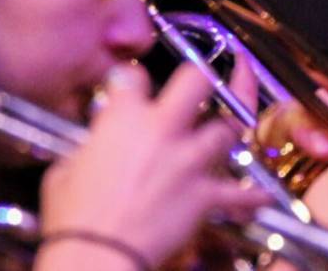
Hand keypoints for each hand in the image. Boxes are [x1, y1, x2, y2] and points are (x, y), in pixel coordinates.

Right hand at [38, 64, 266, 267]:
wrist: (95, 255)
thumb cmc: (74, 217)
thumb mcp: (63, 171)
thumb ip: (87, 148)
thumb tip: (92, 148)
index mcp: (123, 119)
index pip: (131, 77)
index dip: (131, 76)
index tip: (132, 82)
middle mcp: (163, 130)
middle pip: (197, 80)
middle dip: (204, 73)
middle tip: (206, 75)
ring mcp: (189, 161)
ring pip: (229, 127)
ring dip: (235, 124)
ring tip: (241, 116)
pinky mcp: (205, 194)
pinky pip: (241, 193)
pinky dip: (254, 196)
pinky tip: (264, 194)